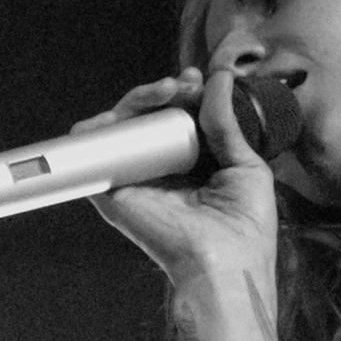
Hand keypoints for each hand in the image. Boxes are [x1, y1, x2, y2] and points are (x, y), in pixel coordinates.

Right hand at [84, 65, 279, 286]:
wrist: (224, 262)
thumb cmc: (244, 227)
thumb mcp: (246, 165)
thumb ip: (226, 123)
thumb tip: (218, 79)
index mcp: (193, 164)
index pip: (178, 119)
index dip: (184, 95)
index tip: (198, 81)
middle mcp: (162, 170)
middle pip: (148, 118)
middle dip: (164, 91)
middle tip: (184, 85)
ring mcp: (136, 178)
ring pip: (122, 126)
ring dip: (138, 99)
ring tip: (165, 90)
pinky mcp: (113, 190)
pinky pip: (94, 152)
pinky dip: (97, 128)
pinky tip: (120, 115)